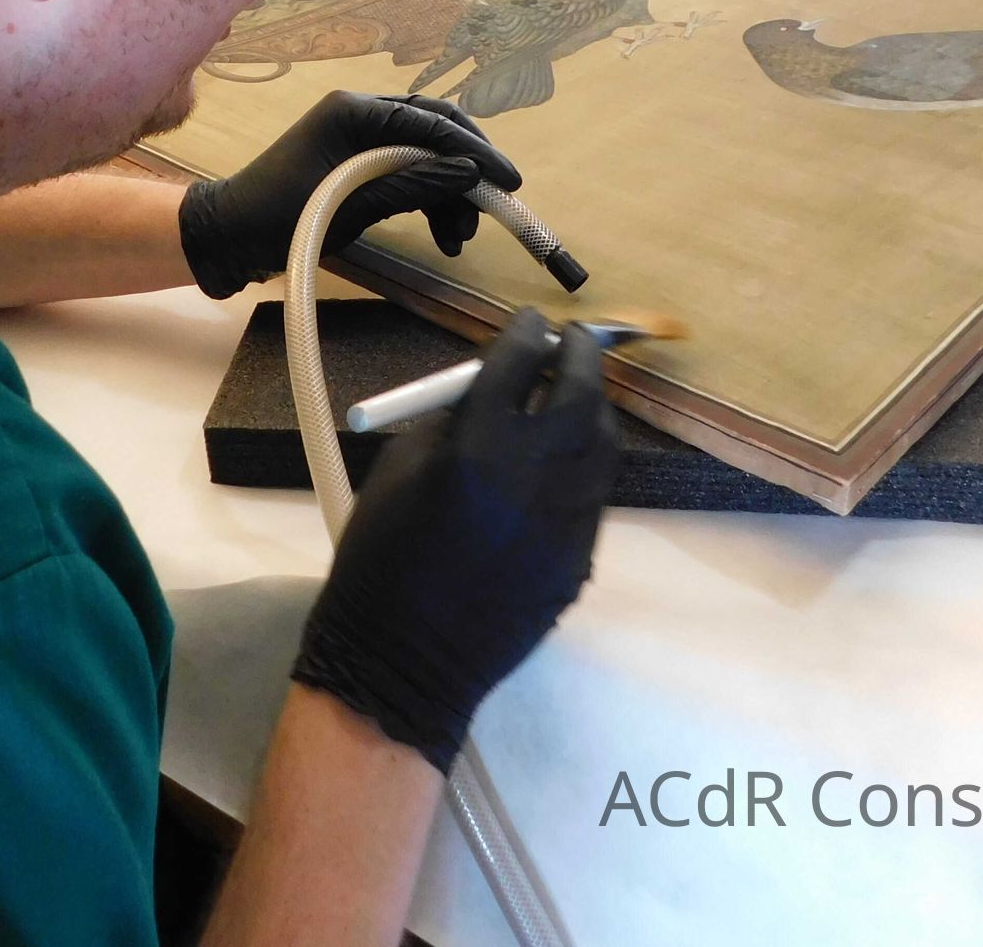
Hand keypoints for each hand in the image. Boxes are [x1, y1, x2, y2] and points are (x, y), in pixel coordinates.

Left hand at [177, 92, 521, 299]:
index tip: (509, 183)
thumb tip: (469, 172)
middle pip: (434, 130)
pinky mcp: (354, 159)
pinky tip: (441, 232)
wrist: (227, 236)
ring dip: (448, 193)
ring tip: (458, 239)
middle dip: (466, 172)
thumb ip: (412, 186)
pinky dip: (426, 198)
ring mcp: (357, 135)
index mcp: (355, 111)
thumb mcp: (351, 205)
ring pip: (423, 155)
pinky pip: (405, 169)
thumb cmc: (278, 219)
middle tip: (489, 212)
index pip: (432, 122)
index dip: (476, 152)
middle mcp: (360, 112)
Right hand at [291, 309, 619, 771]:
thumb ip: (455, 417)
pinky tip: (560, 463)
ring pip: (603, 444)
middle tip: (570, 343)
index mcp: (474, 449)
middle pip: (581, 394)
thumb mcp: (400, 466)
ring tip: (573, 396)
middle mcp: (532, 478)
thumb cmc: (379, 555)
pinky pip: (593, 494)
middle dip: (579, 358)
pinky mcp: (581, 560)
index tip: (532, 323)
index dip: (527, 335)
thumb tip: (498, 381)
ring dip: (592, 410)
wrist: (402, 659)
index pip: (520, 364)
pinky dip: (583, 466)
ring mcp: (566, 523)